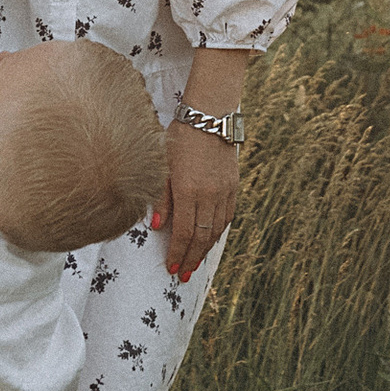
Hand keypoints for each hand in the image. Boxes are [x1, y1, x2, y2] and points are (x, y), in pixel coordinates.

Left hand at [153, 119, 237, 282]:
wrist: (209, 116)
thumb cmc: (179, 137)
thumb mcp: (162, 164)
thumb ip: (160, 197)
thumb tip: (156, 226)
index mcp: (188, 190)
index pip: (184, 232)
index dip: (178, 253)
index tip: (172, 268)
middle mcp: (209, 195)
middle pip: (202, 236)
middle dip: (191, 258)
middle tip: (183, 275)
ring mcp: (224, 191)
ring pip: (216, 229)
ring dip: (205, 249)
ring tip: (195, 263)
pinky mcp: (233, 185)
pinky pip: (227, 216)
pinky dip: (218, 231)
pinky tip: (211, 239)